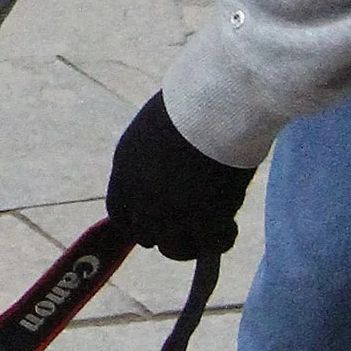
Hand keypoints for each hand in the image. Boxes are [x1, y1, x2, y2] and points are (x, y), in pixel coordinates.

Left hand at [106, 91, 252, 261]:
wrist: (219, 104)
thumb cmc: (194, 102)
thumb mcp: (158, 130)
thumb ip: (155, 160)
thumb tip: (169, 181)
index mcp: (125, 169)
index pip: (119, 213)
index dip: (138, 221)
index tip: (155, 222)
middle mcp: (141, 197)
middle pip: (146, 234)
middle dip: (165, 234)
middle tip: (188, 228)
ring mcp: (172, 213)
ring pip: (174, 249)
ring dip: (191, 245)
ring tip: (209, 233)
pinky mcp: (206, 220)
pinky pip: (212, 245)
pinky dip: (221, 240)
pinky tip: (230, 227)